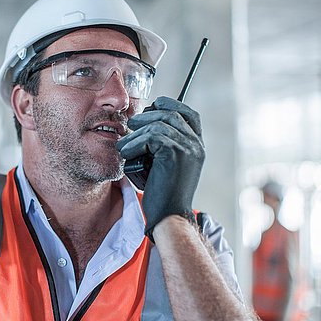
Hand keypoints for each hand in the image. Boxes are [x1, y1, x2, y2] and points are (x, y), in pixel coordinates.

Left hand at [116, 96, 204, 239]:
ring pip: (157, 124)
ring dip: (136, 133)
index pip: (189, 113)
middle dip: (147, 116)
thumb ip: (163, 144)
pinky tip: (127, 154)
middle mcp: (196, 145)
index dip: (171, 105)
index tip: (154, 106)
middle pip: (170, 114)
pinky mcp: (175, 154)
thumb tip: (145, 122)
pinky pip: (151, 136)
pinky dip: (134, 144)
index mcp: (196, 146)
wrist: (169, 215)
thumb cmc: (163, 192)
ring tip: (124, 146)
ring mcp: (188, 148)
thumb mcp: (166, 164)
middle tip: (131, 126)